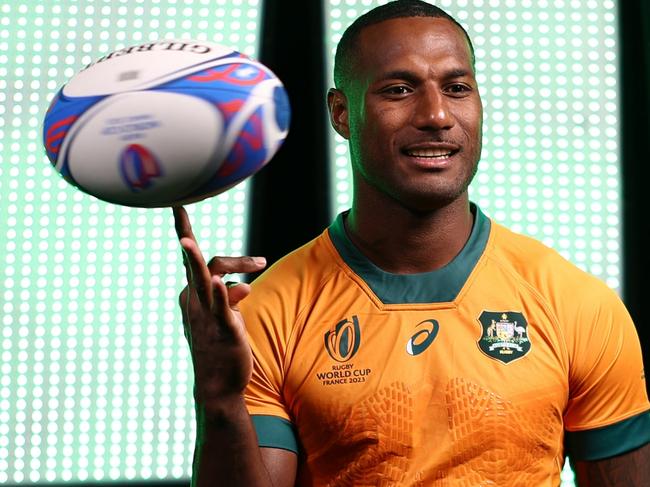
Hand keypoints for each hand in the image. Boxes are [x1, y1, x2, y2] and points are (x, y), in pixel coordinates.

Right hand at [173, 206, 266, 408]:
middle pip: (202, 263)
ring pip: (201, 281)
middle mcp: (195, 301)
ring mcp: (206, 315)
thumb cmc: (220, 345)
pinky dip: (221, 294)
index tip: (177, 204)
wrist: (218, 384)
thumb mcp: (225, 316)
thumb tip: (242, 285)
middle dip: (196, 241)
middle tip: (251, 257)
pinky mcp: (223, 329)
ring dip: (194, 261)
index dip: (184, 229)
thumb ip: (229, 296)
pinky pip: (220, 308)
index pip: (191, 257)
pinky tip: (221, 283)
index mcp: (193, 294)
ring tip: (186, 242)